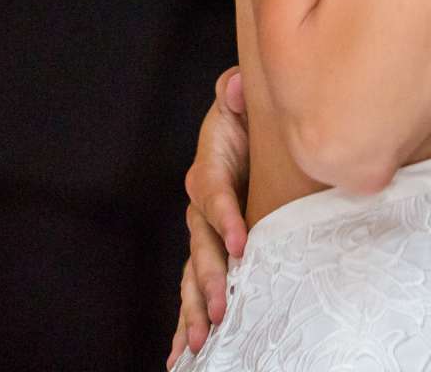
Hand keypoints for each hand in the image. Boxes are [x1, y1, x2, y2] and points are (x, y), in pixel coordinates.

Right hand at [172, 67, 249, 364]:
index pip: (213, 194)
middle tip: (220, 306)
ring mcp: (202, 234)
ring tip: (201, 340)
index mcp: (208, 170)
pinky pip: (194, 289)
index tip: (240, 244)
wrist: (246, 131)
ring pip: (193, 274)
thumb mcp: (241, 102)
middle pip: (199, 245)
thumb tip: (234, 85)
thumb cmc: (248, 120)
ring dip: (194, 308)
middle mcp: (200, 207)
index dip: (224, 217)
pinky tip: (183, 353)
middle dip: (209, 278)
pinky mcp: (210, 251)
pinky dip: (187, 321)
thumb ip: (236, 94)